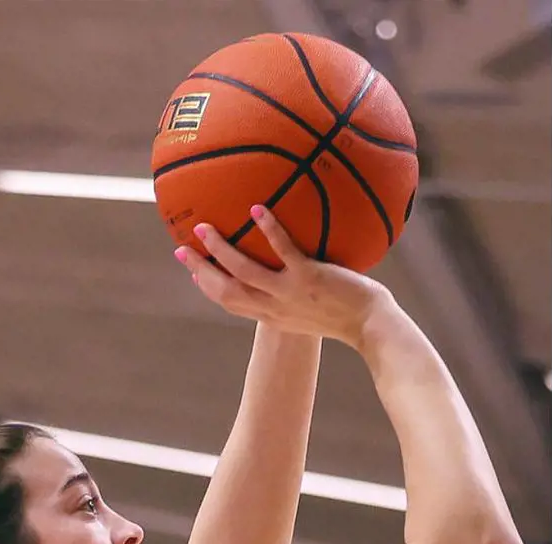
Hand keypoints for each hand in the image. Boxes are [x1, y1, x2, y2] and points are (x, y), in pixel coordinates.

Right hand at [174, 207, 392, 348]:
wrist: (370, 326)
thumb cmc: (348, 316)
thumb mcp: (312, 312)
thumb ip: (296, 297)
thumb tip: (294, 273)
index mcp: (272, 317)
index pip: (231, 303)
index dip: (209, 288)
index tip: (195, 273)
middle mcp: (274, 308)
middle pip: (225, 290)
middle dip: (200, 270)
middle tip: (181, 250)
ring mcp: (289, 293)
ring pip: (243, 271)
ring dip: (220, 250)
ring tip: (204, 228)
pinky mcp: (308, 278)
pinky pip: (283, 251)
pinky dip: (268, 230)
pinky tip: (257, 209)